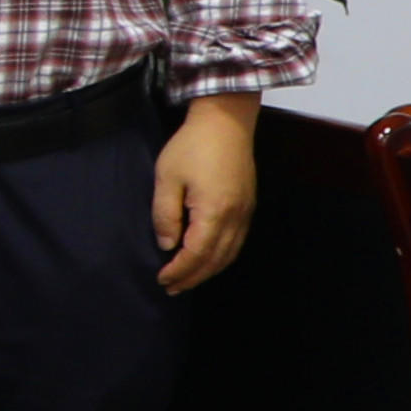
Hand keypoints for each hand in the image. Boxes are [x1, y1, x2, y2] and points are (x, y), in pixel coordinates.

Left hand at [155, 94, 257, 296]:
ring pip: (229, 253)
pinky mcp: (248, 204)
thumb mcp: (167, 178)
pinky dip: (221, 256)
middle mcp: (236, 217)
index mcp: (214, 212)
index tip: (162, 279)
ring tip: (187, 279)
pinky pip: (237, 241)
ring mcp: (245, 212)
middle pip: (216, 260)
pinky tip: (208, 258)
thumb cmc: (192, 146)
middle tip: (172, 288)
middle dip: (193, 277)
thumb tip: (166, 245)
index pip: (196, 254)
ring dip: (208, 270)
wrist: (225, 121)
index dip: (179, 271)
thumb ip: (165, 215)